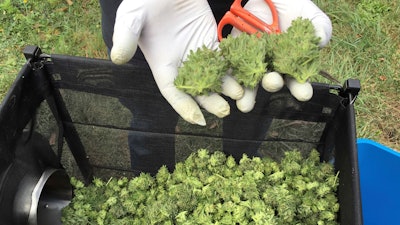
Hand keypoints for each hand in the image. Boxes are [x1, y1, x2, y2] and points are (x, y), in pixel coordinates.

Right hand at [110, 0, 243, 125]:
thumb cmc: (145, 1)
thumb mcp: (131, 17)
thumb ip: (125, 36)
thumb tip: (117, 58)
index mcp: (162, 64)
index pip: (173, 91)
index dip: (183, 106)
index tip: (197, 119)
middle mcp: (181, 64)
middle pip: (198, 88)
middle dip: (211, 101)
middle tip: (225, 110)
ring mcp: (198, 53)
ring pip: (214, 76)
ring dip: (228, 87)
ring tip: (241, 96)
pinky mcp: (211, 41)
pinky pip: (225, 58)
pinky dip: (235, 67)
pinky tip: (247, 75)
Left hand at [230, 0, 331, 110]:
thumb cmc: (294, 9)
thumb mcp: (310, 16)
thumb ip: (319, 28)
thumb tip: (320, 40)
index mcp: (292, 64)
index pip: (297, 80)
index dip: (300, 88)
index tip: (304, 93)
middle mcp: (272, 66)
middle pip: (272, 81)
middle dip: (272, 84)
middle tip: (273, 82)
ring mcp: (253, 61)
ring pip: (250, 80)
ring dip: (248, 93)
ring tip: (245, 103)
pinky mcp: (235, 54)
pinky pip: (231, 66)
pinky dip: (229, 76)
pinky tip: (229, 85)